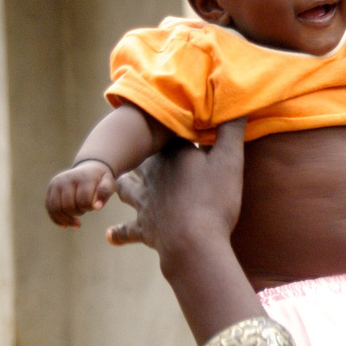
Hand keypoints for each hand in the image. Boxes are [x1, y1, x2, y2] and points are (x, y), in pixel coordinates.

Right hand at [46, 160, 115, 227]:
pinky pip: (49, 207)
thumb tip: (97, 207)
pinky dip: (56, 219)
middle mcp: (67, 179)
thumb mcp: (109, 184)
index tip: (94, 207)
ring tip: (76, 222)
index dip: (89, 208)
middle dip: (78, 213)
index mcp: (83, 177)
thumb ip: (105, 193)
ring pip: (56, 208)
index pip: (83, 201)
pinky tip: (65, 225)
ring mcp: (56, 183)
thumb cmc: (100, 180)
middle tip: (85, 210)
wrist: (90, 168)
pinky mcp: (51, 188)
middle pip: (68, 206)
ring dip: (66, 219)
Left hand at [107, 118, 246, 264]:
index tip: (177, 121)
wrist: (191, 242)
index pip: (172, 134)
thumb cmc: (213, 199)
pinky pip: (127, 229)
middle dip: (143, 152)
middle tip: (140, 145)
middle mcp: (153, 174)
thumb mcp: (230, 161)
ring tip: (121, 182)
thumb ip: (232, 131)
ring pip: (127, 187)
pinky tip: (109, 235)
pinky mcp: (144, 228)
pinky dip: (119, 232)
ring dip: (124, 184)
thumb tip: (237, 102)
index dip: (176, 128)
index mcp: (173, 155)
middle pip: (144, 158)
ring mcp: (145, 202)